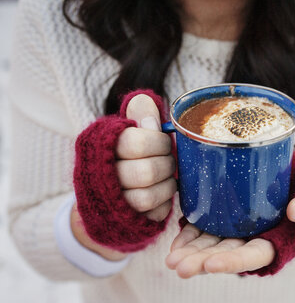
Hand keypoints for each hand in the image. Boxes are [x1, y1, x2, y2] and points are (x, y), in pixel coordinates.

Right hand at [71, 93, 175, 258]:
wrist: (105, 199)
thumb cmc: (124, 157)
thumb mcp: (128, 132)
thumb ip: (138, 117)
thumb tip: (144, 99)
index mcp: (100, 146)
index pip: (137, 142)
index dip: (159, 142)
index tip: (164, 142)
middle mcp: (100, 175)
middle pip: (146, 172)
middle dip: (166, 165)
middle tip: (169, 161)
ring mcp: (111, 202)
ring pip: (147, 197)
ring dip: (166, 186)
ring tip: (167, 178)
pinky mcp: (126, 221)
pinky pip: (153, 214)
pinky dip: (163, 203)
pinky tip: (161, 195)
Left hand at [165, 196, 294, 277]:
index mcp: (277, 241)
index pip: (253, 256)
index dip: (232, 261)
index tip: (211, 265)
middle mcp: (254, 239)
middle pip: (226, 254)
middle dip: (202, 261)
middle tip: (178, 266)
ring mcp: (240, 230)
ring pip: (213, 244)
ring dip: (191, 251)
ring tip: (172, 258)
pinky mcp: (228, 216)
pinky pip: (208, 228)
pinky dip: (191, 234)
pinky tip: (176, 240)